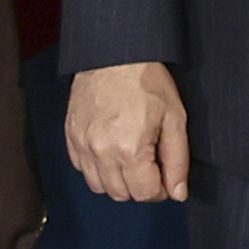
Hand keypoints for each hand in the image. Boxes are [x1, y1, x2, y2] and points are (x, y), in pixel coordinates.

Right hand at [67, 61, 190, 206]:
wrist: (113, 53)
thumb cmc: (145, 80)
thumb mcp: (174, 117)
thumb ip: (177, 160)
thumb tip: (177, 193)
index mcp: (129, 149)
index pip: (145, 194)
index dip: (160, 191)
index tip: (165, 178)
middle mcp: (100, 152)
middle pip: (121, 195)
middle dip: (140, 187)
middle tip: (150, 167)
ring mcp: (82, 145)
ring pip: (98, 186)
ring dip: (117, 182)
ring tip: (130, 160)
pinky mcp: (71, 136)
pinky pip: (82, 168)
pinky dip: (97, 168)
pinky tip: (110, 152)